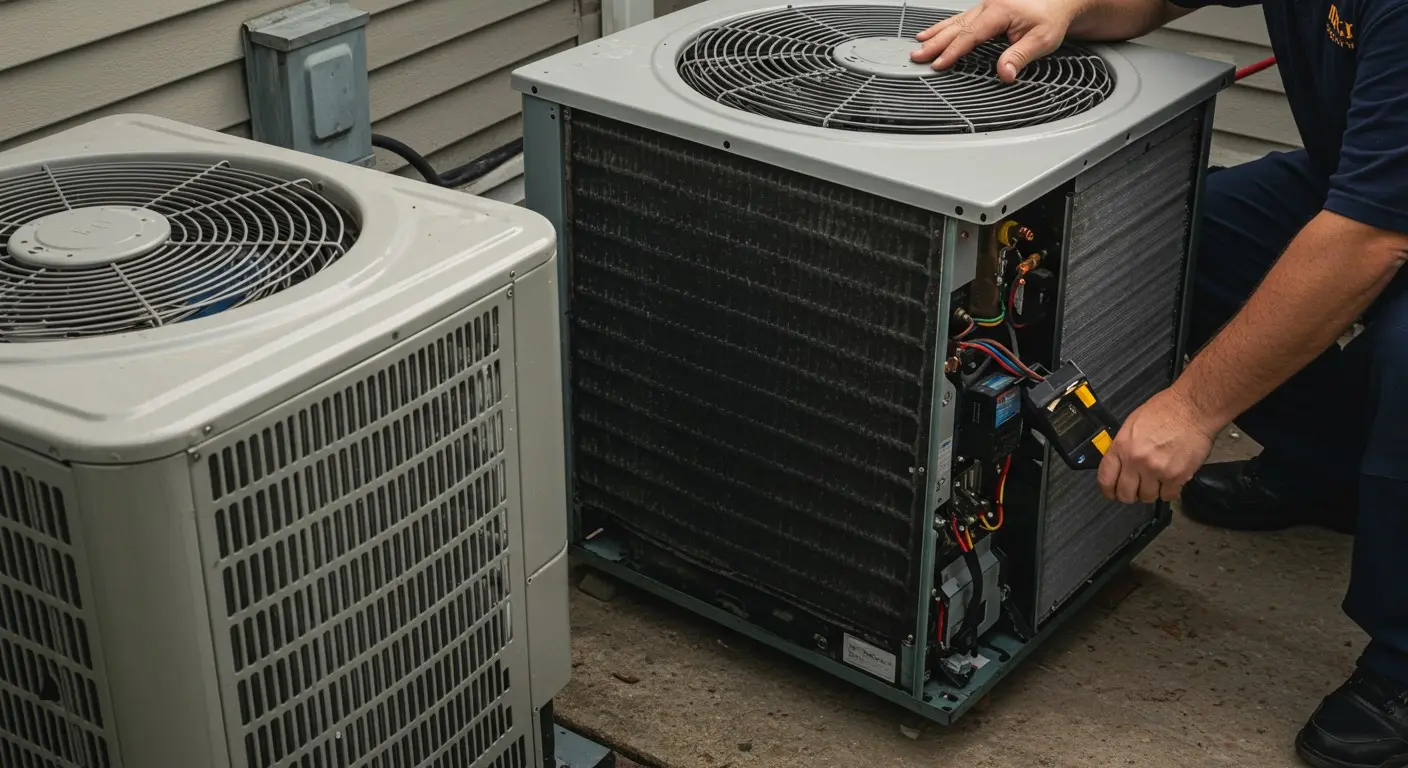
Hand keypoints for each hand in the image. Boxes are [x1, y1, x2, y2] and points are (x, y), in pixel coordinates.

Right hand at [910, 0, 1082, 81]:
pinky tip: (935, 31)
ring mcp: (986, 5)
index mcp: (1000, 11)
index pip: (970, 35)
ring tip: (919, 42)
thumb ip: (1019, 57)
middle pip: (956, 27)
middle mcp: (989, 5)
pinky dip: (945, 26)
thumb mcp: (1042, 40)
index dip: (953, 51)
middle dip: (935, 42)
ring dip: (936, 33)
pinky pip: (961, 18)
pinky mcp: (986, 9)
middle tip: (918, 55)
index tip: (939, 63)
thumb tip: (1004, 74)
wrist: (1060, 1)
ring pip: (955, 20)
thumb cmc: (1051, 17)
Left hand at [1097, 387, 1220, 503]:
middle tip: (1136, 489)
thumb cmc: (1164, 411)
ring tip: (1156, 482)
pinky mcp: (1177, 476)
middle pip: (1125, 494)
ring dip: (1151, 492)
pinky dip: (1169, 492)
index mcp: (1121, 447)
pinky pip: (1168, 496)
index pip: (1105, 479)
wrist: (1193, 409)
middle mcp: (1136, 461)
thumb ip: (1123, 447)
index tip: (1112, 492)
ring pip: (1147, 497)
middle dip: (1129, 495)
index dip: (1108, 490)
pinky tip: (1171, 482)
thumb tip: (1119, 464)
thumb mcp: (1132, 425)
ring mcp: (1156, 470)